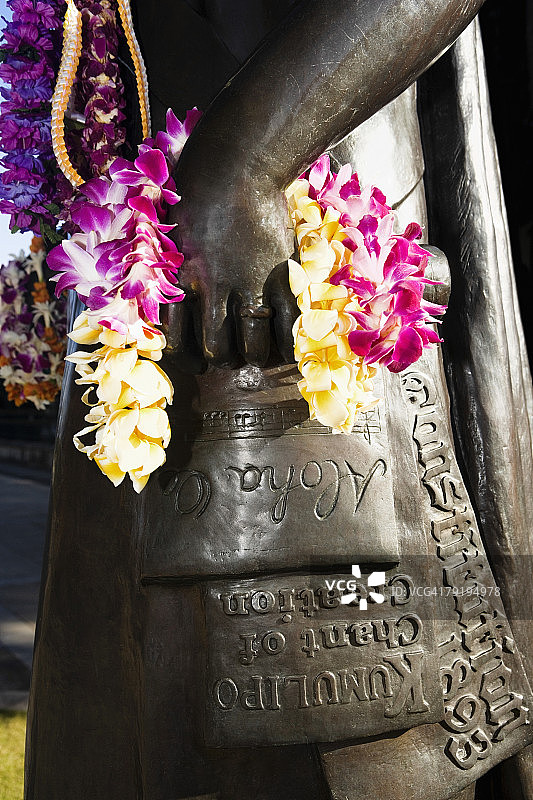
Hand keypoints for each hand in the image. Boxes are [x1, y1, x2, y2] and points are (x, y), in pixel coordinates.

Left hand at [164, 134, 296, 368]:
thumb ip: (166, 268)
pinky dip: (286, 345)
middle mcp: (212, 289)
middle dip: (222, 360)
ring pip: (252, 347)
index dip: (187, 356)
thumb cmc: (194, 187)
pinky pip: (286, 326)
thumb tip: (166, 297)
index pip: (176, 341)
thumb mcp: (166, 230)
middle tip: (229, 355)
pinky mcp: (280, 274)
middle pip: (217, 350)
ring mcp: (249, 284)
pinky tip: (284, 347)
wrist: (237, 161)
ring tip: (256, 352)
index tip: (195, 357)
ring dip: (254, 356)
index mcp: (179, 280)